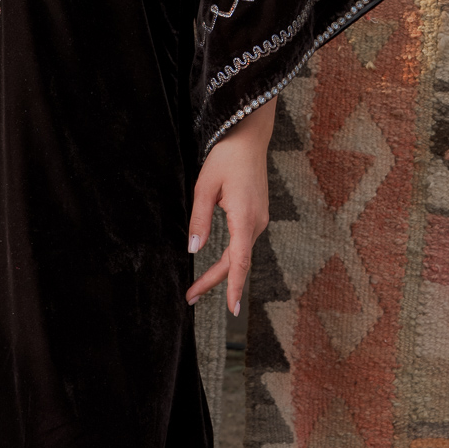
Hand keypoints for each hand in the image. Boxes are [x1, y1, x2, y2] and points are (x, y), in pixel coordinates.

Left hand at [185, 98, 274, 315]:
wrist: (248, 138)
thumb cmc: (226, 158)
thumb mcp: (205, 187)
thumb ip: (199, 219)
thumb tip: (193, 249)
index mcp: (245, 218)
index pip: (239, 261)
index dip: (233, 286)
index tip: (231, 309)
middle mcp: (257, 223)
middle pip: (237, 262)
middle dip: (213, 282)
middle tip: (189, 297)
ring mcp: (259, 220)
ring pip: (239, 254)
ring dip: (220, 272)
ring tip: (197, 287)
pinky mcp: (256, 215)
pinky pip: (242, 243)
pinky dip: (230, 258)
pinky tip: (217, 266)